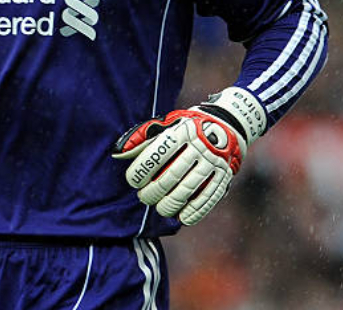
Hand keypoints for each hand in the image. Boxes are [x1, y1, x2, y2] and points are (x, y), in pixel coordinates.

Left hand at [112, 107, 244, 225]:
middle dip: (153, 192)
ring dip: (170, 205)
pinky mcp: (224, 176)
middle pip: (172, 176)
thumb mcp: (164, 125)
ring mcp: (213, 162)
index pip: (157, 154)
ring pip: (188, 190)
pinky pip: (208, 198)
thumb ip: (140, 138)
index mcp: (181, 131)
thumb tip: (117, 153)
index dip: (141, 171)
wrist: (225, 126)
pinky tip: (182, 217)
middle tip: (144, 197)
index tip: (133, 181)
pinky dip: (195, 211)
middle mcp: (199, 146)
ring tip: (161, 209)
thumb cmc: (184, 129)